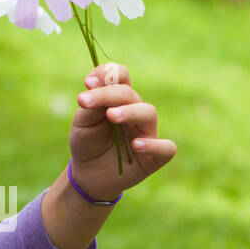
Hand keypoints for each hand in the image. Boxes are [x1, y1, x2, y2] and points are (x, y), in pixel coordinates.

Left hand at [70, 62, 174, 199]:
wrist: (88, 174)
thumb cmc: (88, 143)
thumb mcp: (82, 123)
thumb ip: (90, 105)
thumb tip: (93, 85)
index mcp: (119, 100)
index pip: (121, 77)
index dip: (107, 74)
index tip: (87, 83)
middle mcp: (136, 112)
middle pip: (130, 94)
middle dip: (108, 94)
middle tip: (86, 101)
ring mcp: (147, 133)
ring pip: (149, 113)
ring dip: (130, 111)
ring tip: (111, 116)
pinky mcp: (154, 157)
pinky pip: (166, 148)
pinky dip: (154, 145)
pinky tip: (136, 145)